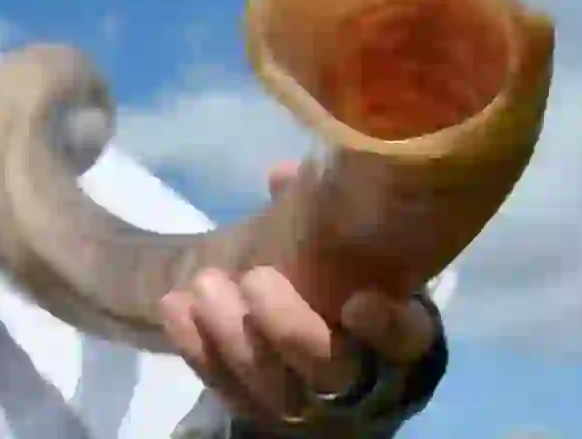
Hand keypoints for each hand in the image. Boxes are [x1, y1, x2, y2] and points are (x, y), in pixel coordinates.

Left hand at [159, 161, 437, 429]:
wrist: (296, 316)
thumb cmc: (331, 265)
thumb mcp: (339, 233)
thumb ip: (322, 205)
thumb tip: (283, 175)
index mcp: (394, 330)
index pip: (407, 341)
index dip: (387, 330)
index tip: (358, 301)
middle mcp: (357, 378)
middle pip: (330, 371)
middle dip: (289, 328)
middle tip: (256, 279)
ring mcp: (304, 399)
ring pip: (274, 390)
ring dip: (233, 339)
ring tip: (204, 285)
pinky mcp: (255, 406)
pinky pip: (226, 389)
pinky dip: (198, 349)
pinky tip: (175, 306)